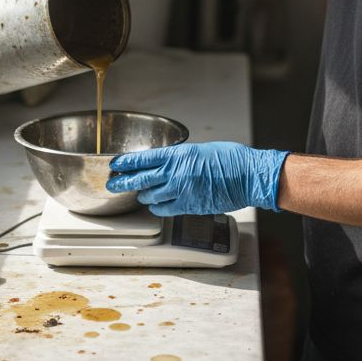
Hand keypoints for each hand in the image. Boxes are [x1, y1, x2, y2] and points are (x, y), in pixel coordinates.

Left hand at [106, 142, 289, 215]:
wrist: (248, 176)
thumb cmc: (230, 159)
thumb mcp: (200, 150)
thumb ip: (181, 158)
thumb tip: (170, 163)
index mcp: (178, 154)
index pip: (143, 158)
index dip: (125, 162)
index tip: (115, 165)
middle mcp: (175, 172)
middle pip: (139, 179)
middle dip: (122, 182)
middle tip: (113, 184)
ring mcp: (181, 190)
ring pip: (150, 196)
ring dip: (143, 196)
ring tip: (141, 195)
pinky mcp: (188, 206)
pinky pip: (164, 210)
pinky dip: (157, 209)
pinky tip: (156, 207)